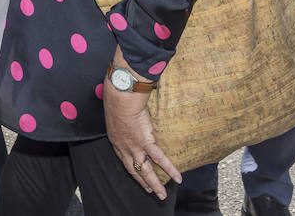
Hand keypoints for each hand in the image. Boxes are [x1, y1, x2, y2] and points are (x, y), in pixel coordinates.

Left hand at [104, 68, 180, 198]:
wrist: (120, 99)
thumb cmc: (117, 103)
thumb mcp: (116, 118)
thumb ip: (123, 124)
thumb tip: (131, 122)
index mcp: (117, 142)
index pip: (125, 161)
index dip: (132, 171)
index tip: (138, 178)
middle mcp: (124, 148)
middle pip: (134, 170)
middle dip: (143, 183)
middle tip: (151, 192)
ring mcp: (135, 147)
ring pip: (146, 170)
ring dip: (155, 184)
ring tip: (162, 195)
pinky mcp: (146, 143)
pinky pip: (160, 159)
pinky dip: (170, 169)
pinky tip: (177, 178)